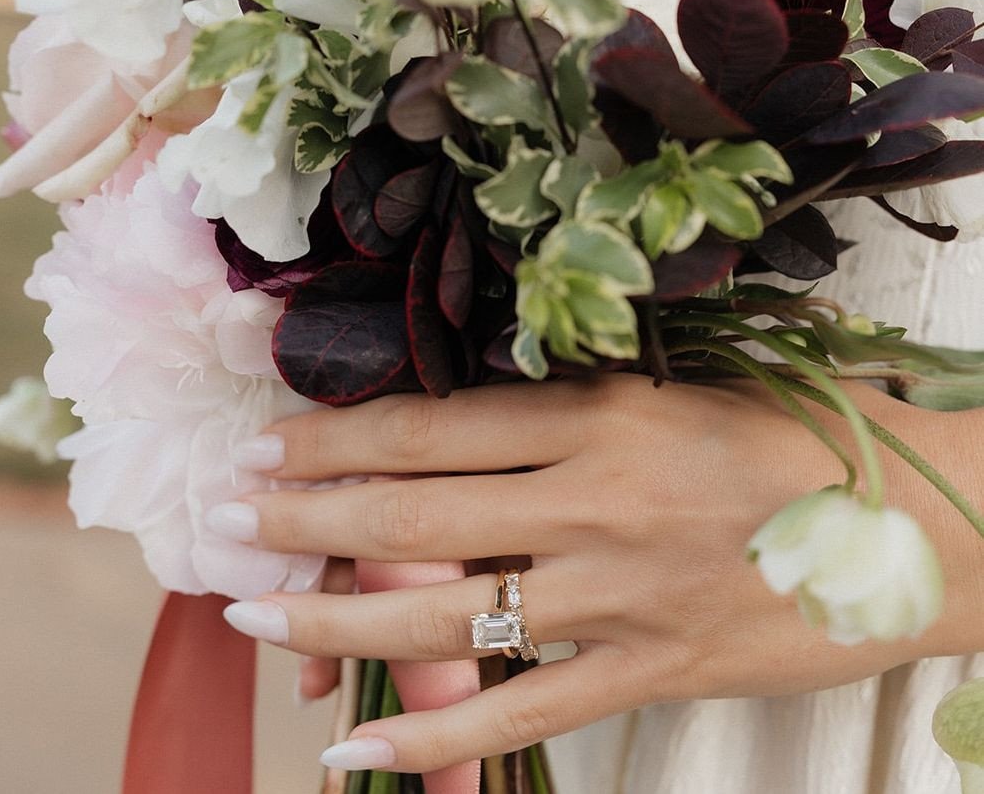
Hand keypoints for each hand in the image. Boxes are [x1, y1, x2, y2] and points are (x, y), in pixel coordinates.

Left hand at [208, 375, 983, 773]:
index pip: (434, 428)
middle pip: (415, 513)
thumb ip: (574, 409)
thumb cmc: (794, 440)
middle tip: (228, 520)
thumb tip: (457, 426)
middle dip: (306, 519)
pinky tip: (358, 748)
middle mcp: (593, 502)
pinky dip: (434, 739)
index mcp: (601, 416)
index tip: (269, 445)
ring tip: (256, 616)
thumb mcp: (679, 392)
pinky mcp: (648, 673)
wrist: (911, 529)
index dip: (338, 439)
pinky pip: (520, 715)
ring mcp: (616, 597)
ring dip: (337, 618)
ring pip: (445, 614)